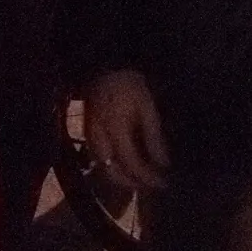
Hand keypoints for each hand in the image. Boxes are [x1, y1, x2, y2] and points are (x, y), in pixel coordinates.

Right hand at [85, 70, 169, 191]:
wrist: (102, 64)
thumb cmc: (128, 83)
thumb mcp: (146, 106)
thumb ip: (153, 136)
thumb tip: (163, 164)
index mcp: (115, 131)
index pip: (131, 164)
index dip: (147, 177)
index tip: (163, 183)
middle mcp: (99, 140)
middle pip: (113, 174)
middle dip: (133, 184)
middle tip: (153, 186)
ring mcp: (90, 138)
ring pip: (104, 170)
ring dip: (122, 179)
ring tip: (142, 179)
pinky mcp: (87, 135)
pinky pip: (99, 160)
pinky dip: (113, 168)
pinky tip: (126, 166)